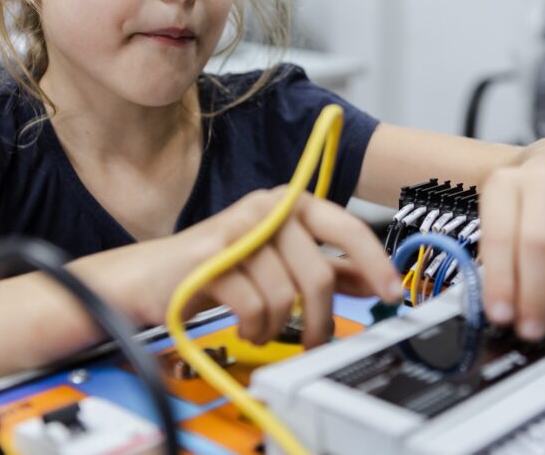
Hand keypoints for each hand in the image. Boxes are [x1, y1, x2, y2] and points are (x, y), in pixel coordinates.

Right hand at [162, 188, 401, 348]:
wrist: (153, 275)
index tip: (391, 295)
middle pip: (319, 276)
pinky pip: (254, 308)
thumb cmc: (221, 267)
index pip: (347, 229)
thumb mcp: (280, 262)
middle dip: (320, 320)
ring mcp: (238, 231)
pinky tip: (245, 326)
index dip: (375, 264)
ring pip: (286, 297)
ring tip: (262, 328)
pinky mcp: (211, 259)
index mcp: (291, 203)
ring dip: (277, 327)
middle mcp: (268, 208)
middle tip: (314, 341)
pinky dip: (253, 328)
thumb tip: (371, 280)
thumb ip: (324, 266)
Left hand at [478, 144, 544, 339]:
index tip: (500, 315)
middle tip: (531, 330)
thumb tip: (502, 310)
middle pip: (539, 244)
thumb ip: (495, 260)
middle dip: (534, 295)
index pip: (501, 235)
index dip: (501, 280)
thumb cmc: (525, 205)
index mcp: (506, 184)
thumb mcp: (497, 219)